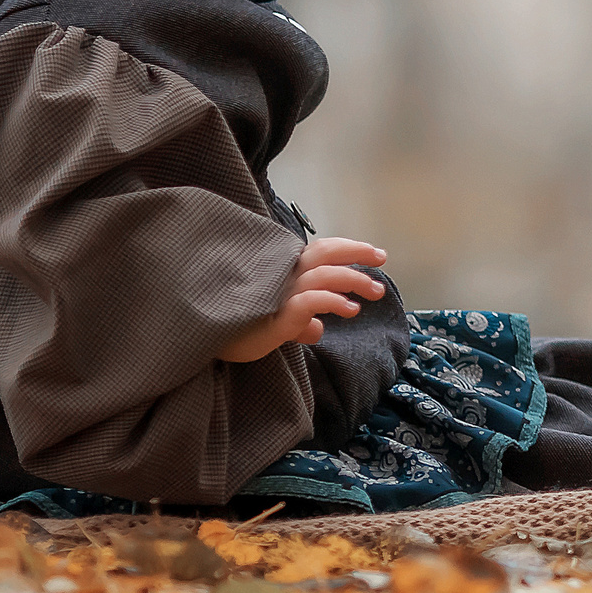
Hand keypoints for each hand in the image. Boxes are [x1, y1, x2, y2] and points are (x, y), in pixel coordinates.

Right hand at [217, 237, 388, 363]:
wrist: (210, 344)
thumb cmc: (241, 329)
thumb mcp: (277, 324)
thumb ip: (300, 321)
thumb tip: (318, 328)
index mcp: (282, 272)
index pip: (320, 250)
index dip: (349, 248)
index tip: (376, 254)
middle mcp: (281, 277)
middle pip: (324, 253)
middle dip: (356, 253)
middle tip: (381, 263)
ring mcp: (278, 294)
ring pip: (323, 275)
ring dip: (353, 280)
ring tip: (374, 293)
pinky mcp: (275, 315)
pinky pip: (310, 300)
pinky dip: (333, 301)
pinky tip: (349, 309)